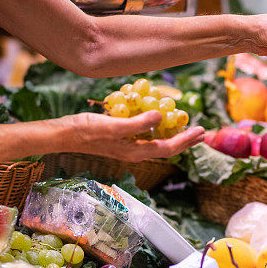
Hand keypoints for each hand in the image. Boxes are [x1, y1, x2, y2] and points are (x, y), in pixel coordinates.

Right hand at [65, 111, 203, 161]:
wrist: (65, 134)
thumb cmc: (87, 131)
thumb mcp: (113, 125)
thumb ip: (137, 123)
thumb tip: (160, 116)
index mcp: (136, 151)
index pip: (168, 148)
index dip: (186, 140)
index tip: (201, 131)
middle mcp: (135, 151)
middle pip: (166, 147)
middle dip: (185, 140)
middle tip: (202, 131)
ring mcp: (128, 145)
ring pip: (157, 141)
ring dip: (173, 134)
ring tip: (186, 125)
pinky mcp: (121, 138)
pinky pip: (145, 134)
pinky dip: (156, 127)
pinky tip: (158, 117)